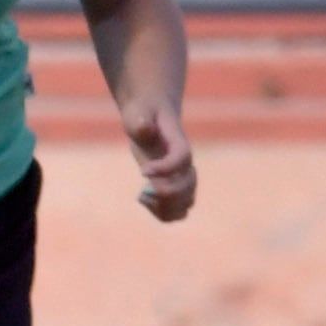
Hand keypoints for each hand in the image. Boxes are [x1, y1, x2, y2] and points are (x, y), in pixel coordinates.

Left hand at [124, 97, 196, 221]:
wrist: (152, 115)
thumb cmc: (143, 114)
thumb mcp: (138, 113)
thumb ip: (140, 120)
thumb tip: (143, 128)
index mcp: (179, 144)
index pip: (181, 159)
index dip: (164, 169)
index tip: (142, 171)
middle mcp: (185, 165)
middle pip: (187, 188)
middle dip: (164, 193)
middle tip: (142, 190)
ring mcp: (182, 178)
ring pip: (185, 205)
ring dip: (164, 207)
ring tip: (143, 195)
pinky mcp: (174, 187)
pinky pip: (177, 211)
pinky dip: (162, 213)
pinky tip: (144, 198)